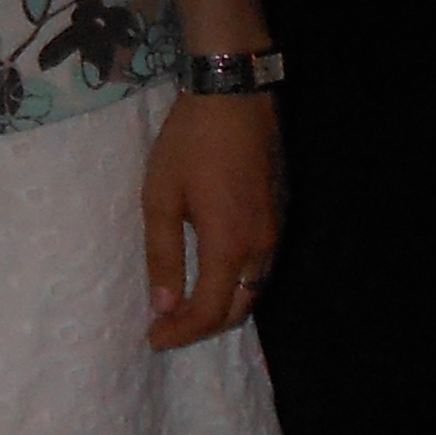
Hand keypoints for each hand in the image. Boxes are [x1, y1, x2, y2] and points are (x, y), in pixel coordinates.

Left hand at [142, 90, 284, 350]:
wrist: (235, 95)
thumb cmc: (189, 143)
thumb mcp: (160, 197)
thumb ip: (162, 255)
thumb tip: (163, 306)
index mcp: (228, 246)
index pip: (208, 311)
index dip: (180, 332)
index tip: (153, 339)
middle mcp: (261, 248)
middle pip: (237, 308)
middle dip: (202, 326)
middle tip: (166, 327)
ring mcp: (277, 230)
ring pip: (253, 288)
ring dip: (222, 305)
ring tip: (186, 305)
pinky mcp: (282, 213)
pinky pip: (262, 265)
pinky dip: (237, 282)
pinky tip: (213, 273)